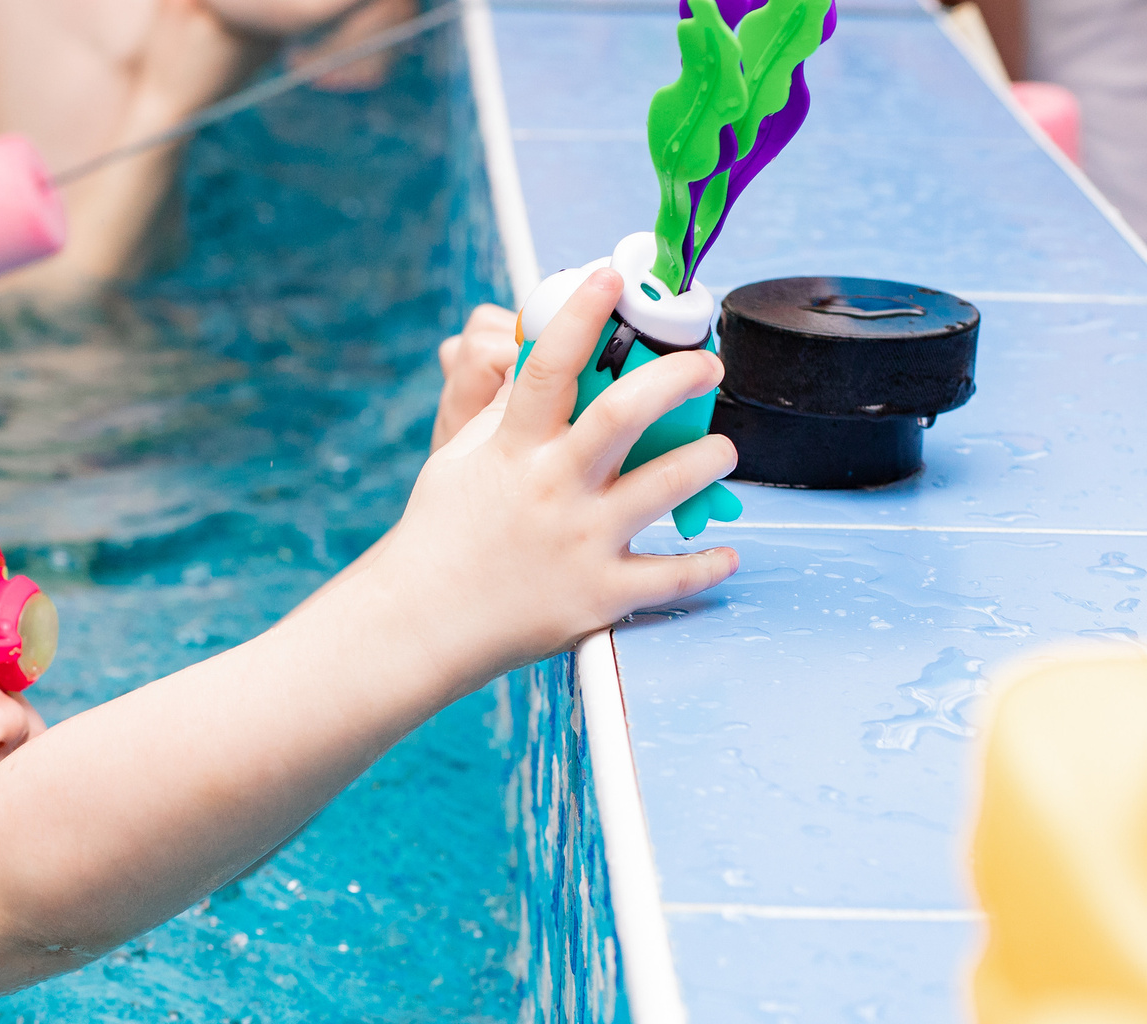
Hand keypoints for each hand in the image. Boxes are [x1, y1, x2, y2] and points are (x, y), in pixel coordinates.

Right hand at [382, 267, 739, 684]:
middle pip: (626, 412)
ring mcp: (581, 542)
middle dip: (679, 377)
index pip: (551, 362)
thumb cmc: (439, 539)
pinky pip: (672, 576)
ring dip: (709, 460)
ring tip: (722, 450)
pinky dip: (708, 564)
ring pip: (667, 485)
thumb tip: (538, 361)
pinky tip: (727, 552)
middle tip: (707, 366)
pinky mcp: (599, 595)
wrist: (419, 623)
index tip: (613, 276)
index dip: (584, 310)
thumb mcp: (461, 460)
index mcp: (514, 448)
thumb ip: (505, 413)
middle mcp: (553, 488)